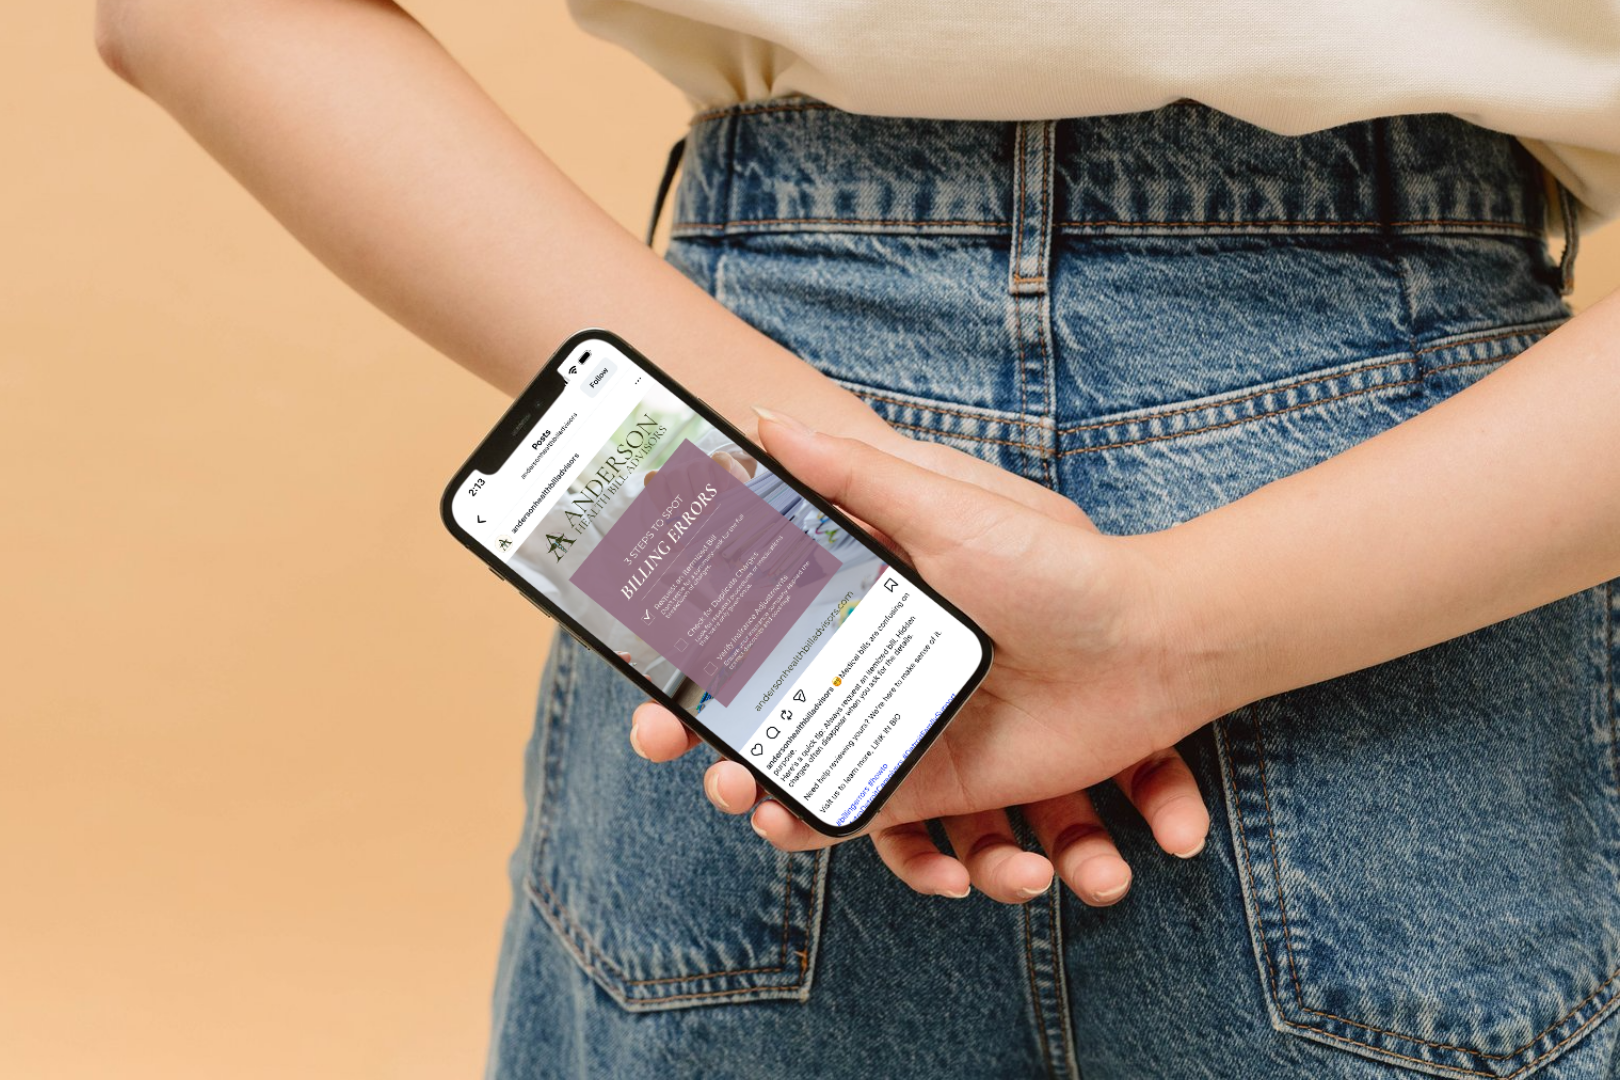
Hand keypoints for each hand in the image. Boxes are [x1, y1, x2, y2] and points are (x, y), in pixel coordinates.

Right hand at [631, 409, 1219, 904]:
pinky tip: (791, 821)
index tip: (647, 658)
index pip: (753, 613)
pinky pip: (859, 807)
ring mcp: (898, 718)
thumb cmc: (1054, 564)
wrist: (1153, 645)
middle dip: (706, 730)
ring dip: (756, 785)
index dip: (693, 642)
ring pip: (799, 757)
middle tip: (675, 746)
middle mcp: (869, 654)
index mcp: (862, 586)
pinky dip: (818, 821)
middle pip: (763, 697)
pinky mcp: (935, 778)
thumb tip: (767, 424)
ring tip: (742, 798)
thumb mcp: (946, 506)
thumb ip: (855, 473)